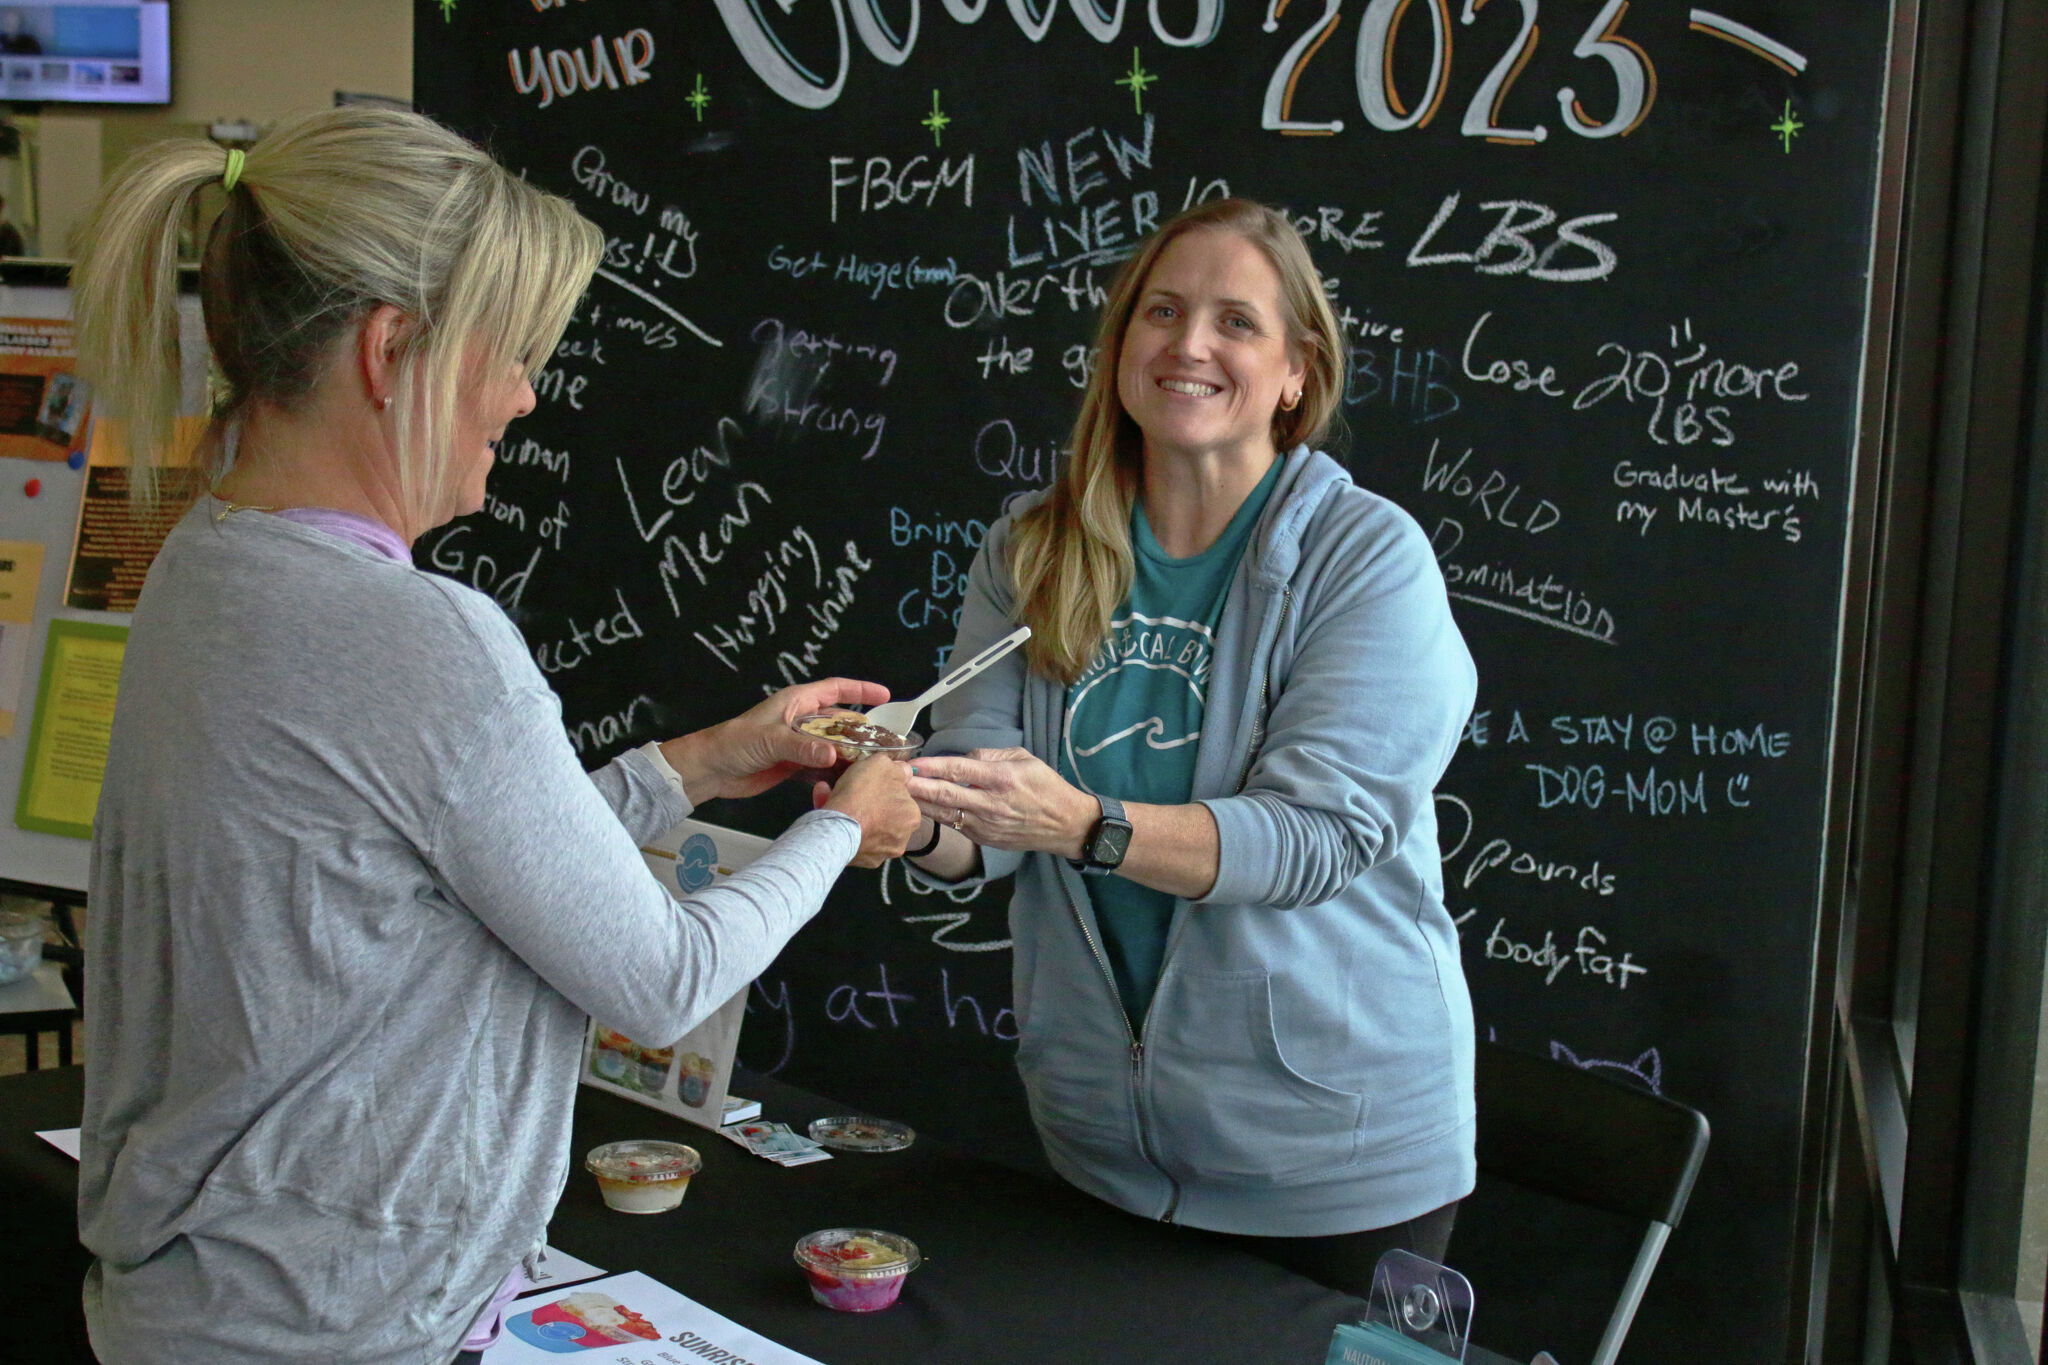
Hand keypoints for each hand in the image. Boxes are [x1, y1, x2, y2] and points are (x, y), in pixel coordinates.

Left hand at [662, 678, 888, 802]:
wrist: (710, 770)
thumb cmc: (733, 743)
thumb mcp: (770, 740)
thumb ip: (803, 747)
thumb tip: (833, 755)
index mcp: (796, 703)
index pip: (835, 690)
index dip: (860, 691)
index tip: (884, 696)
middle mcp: (800, 721)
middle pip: (839, 722)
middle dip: (861, 731)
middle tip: (884, 743)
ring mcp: (798, 744)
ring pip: (833, 746)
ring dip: (850, 755)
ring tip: (872, 765)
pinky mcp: (794, 765)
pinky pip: (822, 767)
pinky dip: (834, 773)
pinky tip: (847, 781)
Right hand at [818, 755, 922, 867]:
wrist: (836, 827)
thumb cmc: (861, 794)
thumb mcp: (880, 765)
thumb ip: (897, 768)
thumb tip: (904, 771)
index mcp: (912, 816)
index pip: (900, 798)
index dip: (883, 786)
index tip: (867, 781)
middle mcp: (901, 838)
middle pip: (883, 813)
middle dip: (865, 800)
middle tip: (848, 787)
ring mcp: (881, 853)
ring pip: (866, 826)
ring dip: (851, 811)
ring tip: (830, 794)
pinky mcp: (862, 862)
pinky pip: (853, 839)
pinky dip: (842, 825)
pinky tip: (827, 809)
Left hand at [905, 747, 1097, 856]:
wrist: (1064, 825)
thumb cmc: (1046, 787)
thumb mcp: (1024, 759)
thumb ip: (991, 755)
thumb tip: (963, 759)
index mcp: (1002, 779)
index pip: (959, 770)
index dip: (932, 766)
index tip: (912, 761)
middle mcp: (991, 804)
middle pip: (945, 795)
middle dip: (916, 786)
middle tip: (894, 779)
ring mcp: (986, 825)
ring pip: (944, 814)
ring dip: (920, 803)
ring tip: (897, 794)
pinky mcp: (984, 839)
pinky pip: (954, 825)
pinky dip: (936, 815)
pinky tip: (920, 807)